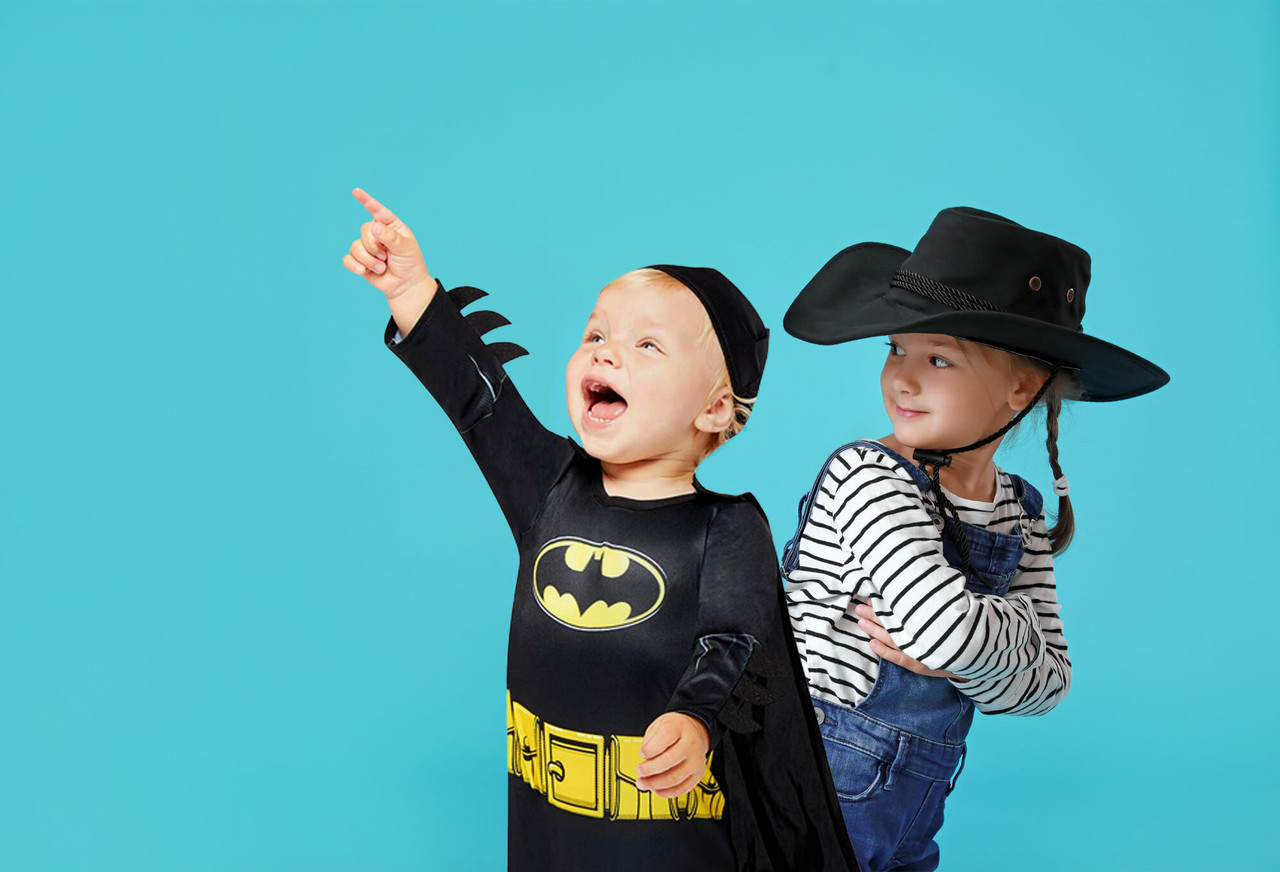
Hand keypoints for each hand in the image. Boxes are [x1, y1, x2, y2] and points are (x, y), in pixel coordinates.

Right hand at [343, 188, 434, 302]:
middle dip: (375, 246)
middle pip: (364, 230)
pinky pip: (347, 259)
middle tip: (387, 257)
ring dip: (369, 260)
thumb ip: (391, 237)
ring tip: (382, 267)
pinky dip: (355, 266)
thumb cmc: (409, 264)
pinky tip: (364, 271)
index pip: (377, 210)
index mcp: (390, 225)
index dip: (366, 200)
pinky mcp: (358, 260)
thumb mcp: (405, 248)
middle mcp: (376, 233)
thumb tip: (374, 227)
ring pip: (355, 246)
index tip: (356, 191)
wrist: (405, 285)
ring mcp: (366, 247)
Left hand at [635, 712, 710, 798]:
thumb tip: (645, 760)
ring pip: (674, 778)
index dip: (650, 749)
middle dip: (650, 768)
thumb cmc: (674, 730)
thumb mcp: (658, 725)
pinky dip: (665, 792)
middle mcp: (691, 745)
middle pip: (669, 760)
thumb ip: (650, 741)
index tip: (642, 753)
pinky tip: (655, 789)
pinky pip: (681, 789)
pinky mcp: (697, 776)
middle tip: (640, 770)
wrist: (693, 733)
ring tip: (643, 783)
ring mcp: (696, 761)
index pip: (665, 738)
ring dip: (654, 784)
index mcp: (679, 728)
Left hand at [855, 603, 964, 680]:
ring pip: (893, 639)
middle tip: (860, 606)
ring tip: (860, 619)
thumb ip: (932, 600)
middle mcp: (925, 636)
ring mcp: (921, 652)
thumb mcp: (949, 609)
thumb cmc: (957, 626)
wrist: (975, 653)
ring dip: (875, 629)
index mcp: (930, 619)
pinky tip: (871, 643)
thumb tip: (916, 582)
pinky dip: (884, 651)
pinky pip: (898, 658)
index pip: (903, 611)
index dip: (887, 604)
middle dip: (875, 615)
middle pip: (895, 624)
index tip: (873, 595)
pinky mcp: (919, 665)